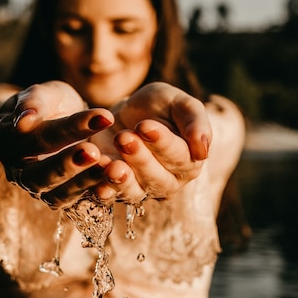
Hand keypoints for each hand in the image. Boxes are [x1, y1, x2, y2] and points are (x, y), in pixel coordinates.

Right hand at [0, 81, 114, 207]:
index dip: (70, 127)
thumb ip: (33, 102)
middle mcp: (18, 170)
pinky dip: (94, 194)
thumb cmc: (47, 104)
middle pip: (39, 175)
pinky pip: (75, 203)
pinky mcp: (59, 198)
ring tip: (107, 168)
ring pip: (56, 196)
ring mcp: (38, 189)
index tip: (104, 116)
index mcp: (6, 140)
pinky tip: (114, 180)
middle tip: (95, 151)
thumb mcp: (43, 93)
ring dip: (82, 184)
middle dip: (68, 164)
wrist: (54, 121)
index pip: (39, 136)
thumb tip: (23, 121)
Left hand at [92, 82, 211, 202]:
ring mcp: (140, 189)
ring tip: (110, 164)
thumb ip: (196, 121)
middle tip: (124, 137)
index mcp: (189, 162)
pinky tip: (94, 172)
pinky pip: (108, 194)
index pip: (180, 158)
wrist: (126, 112)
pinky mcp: (113, 188)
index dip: (163, 143)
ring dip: (121, 180)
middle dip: (140, 159)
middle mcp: (167, 182)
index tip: (145, 126)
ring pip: (134, 192)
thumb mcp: (180, 103)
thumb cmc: (160, 107)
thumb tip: (203, 151)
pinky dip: (101, 187)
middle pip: (157, 179)